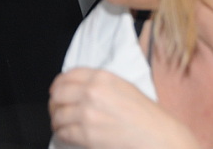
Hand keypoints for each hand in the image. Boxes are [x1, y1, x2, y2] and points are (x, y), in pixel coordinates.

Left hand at [49, 68, 199, 148]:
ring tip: (63, 125)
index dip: (59, 84)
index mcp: (102, 77)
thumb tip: (77, 89)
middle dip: (55, 103)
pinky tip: (69, 135)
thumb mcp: (123, 87)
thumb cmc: (146, 115)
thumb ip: (100, 84)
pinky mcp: (86, 134)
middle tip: (57, 110)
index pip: (68, 75)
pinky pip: (63, 132)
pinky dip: (62, 134)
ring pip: (58, 115)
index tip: (57, 91)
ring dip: (58, 121)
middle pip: (58, 94)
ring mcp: (87, 113)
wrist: (158, 137)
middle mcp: (92, 92)